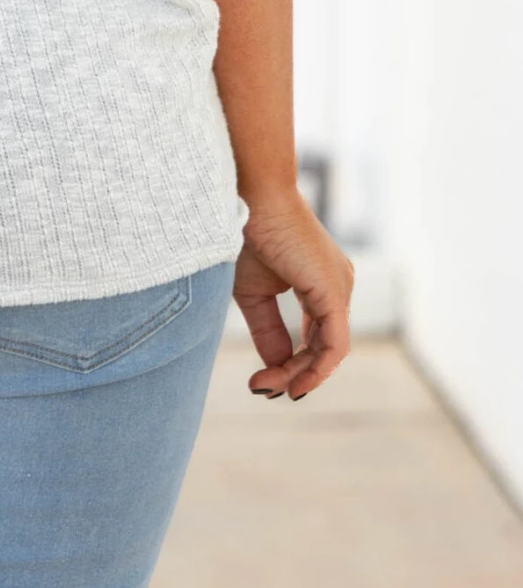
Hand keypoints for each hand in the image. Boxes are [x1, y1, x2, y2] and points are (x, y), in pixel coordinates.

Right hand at [234, 191, 353, 399]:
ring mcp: (340, 289)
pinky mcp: (334, 293)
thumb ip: (267, 330)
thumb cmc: (247, 235)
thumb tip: (276, 368)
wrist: (250, 199)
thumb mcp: (253, 293)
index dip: (292, 364)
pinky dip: (315, 369)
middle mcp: (338, 287)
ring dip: (300, 376)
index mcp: (320, 284)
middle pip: (323, 348)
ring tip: (268, 387)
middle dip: (293, 374)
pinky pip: (334, 346)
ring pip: (330, 351)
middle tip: (260, 388)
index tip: (259, 381)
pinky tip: (292, 382)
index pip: (316, 338)